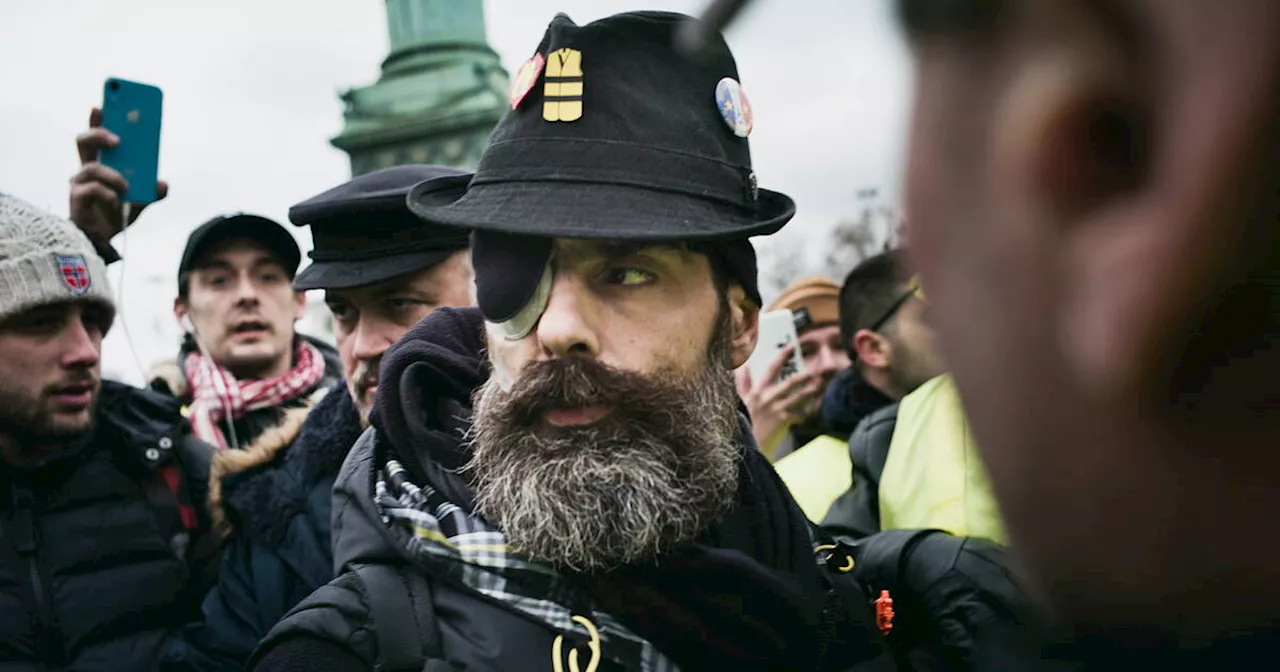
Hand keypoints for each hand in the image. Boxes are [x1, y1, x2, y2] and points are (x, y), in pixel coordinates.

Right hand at [69, 107, 167, 249]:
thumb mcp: (141, 201)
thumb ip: (152, 191)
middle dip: (99, 133)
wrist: (104, 240)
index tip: (102, 105)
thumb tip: (164, 184)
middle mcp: (87, 169)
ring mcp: (79, 183)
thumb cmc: (117, 213)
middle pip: (83, 141)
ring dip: (113, 176)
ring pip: (92, 167)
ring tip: (127, 187)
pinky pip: (93, 190)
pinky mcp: (76, 198)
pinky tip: (118, 204)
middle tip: (118, 140)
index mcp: (102, 163)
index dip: (97, 120)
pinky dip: (109, 196)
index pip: (97, 137)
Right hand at [736, 345, 823, 459]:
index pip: (771, 368)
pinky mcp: (784, 420)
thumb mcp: (743, 400)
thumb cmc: (749, 420)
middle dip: (803, 375)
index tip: (791, 347)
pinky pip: (800, 413)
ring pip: (799, 396)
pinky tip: (812, 408)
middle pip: (790, 381)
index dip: (781, 356)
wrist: (752, 444)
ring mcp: (777, 409)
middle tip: (812, 371)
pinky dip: (807, 411)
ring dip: (810, 390)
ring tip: (817, 386)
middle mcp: (768, 398)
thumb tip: (743, 366)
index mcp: (758, 390)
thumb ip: (743, 382)